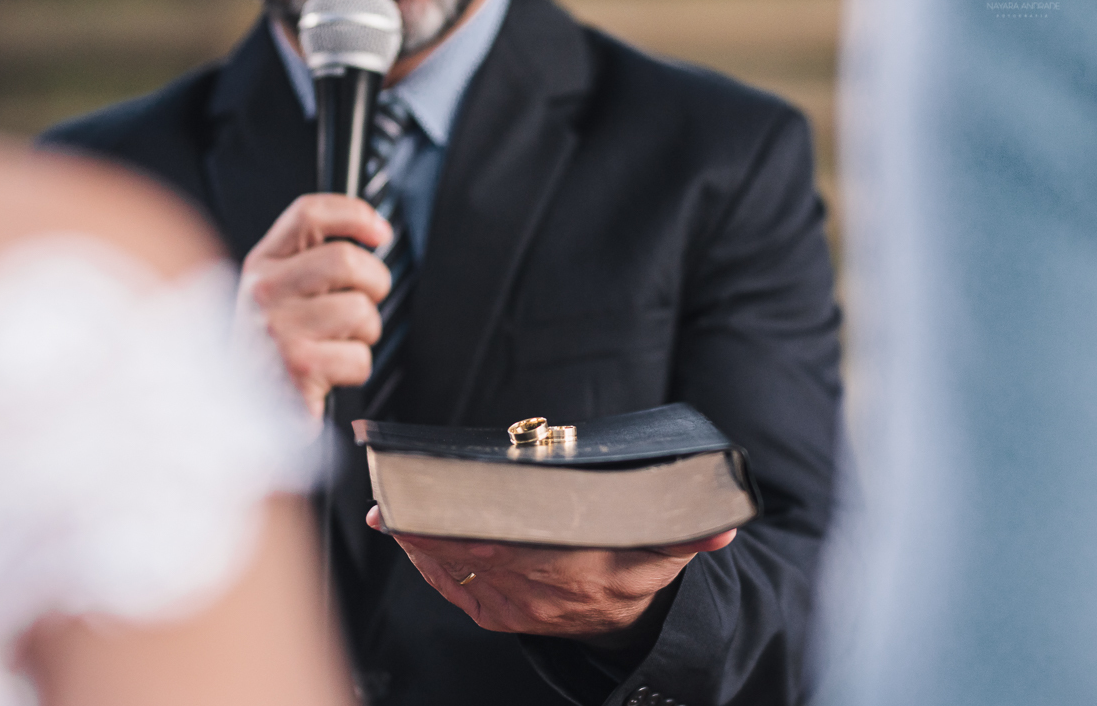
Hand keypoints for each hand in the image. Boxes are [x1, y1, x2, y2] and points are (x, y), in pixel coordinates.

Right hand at [240, 194, 392, 419]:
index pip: (308, 213)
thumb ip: (310, 260)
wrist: (238, 412)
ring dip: (365, 333)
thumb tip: (372, 232)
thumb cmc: (271, 350)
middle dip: (373, 283)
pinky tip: (329, 372)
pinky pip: (359, 357)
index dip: (353, 214)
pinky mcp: (297, 367)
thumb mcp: (277, 293)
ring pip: (360, 310)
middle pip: (345, 259)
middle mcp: (264, 290)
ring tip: (338, 343)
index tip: (379, 231)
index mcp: (262, 264)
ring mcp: (278, 328)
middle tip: (363, 302)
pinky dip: (355, 369)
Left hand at [366, 506, 735, 645]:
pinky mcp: (499, 614)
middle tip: (397, 489)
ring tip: (390, 507)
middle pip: (476, 549)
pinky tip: (406, 538)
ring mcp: (516, 606)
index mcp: (578, 568)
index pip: (517, 543)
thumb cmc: (636, 570)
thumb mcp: (667, 548)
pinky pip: (455, 589)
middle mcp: (541, 591)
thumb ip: (691, 532)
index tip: (443, 496)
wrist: (627, 626)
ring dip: (419, 539)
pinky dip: (426, 563)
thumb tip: (725, 523)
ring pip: (458, 569)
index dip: (474, 521)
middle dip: (432, 520)